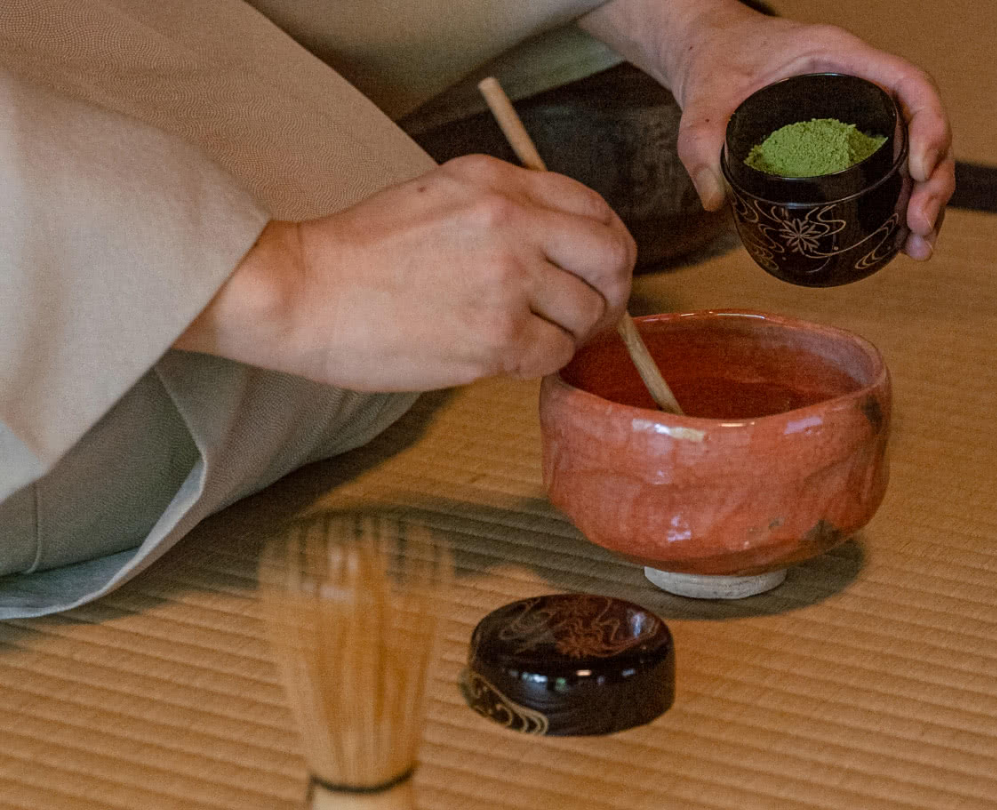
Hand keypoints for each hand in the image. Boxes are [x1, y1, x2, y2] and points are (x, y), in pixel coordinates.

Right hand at [176, 155, 635, 390]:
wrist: (304, 290)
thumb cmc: (361, 251)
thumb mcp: (440, 194)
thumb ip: (507, 206)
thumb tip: (564, 241)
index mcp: (499, 183)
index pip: (595, 209)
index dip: (606, 245)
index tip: (594, 270)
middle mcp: (513, 224)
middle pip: (613, 259)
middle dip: (611, 291)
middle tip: (589, 313)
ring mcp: (508, 282)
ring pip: (589, 314)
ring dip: (570, 333)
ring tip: (532, 336)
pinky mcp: (496, 338)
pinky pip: (556, 356)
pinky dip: (540, 361)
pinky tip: (506, 355)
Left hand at [581, 0, 953, 260]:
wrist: (710, 54)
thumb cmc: (715, 63)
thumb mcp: (702, 105)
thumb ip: (700, 147)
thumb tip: (715, 200)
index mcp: (840, 58)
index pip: (907, 82)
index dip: (928, 124)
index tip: (919, 170)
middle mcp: (861, 83)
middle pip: (923, 125)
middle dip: (933, 179)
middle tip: (918, 226)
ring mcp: (861, 112)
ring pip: (915, 151)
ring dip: (926, 199)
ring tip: (919, 247)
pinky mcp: (852, 139)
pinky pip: (890, 166)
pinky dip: (901, 203)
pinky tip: (901, 241)